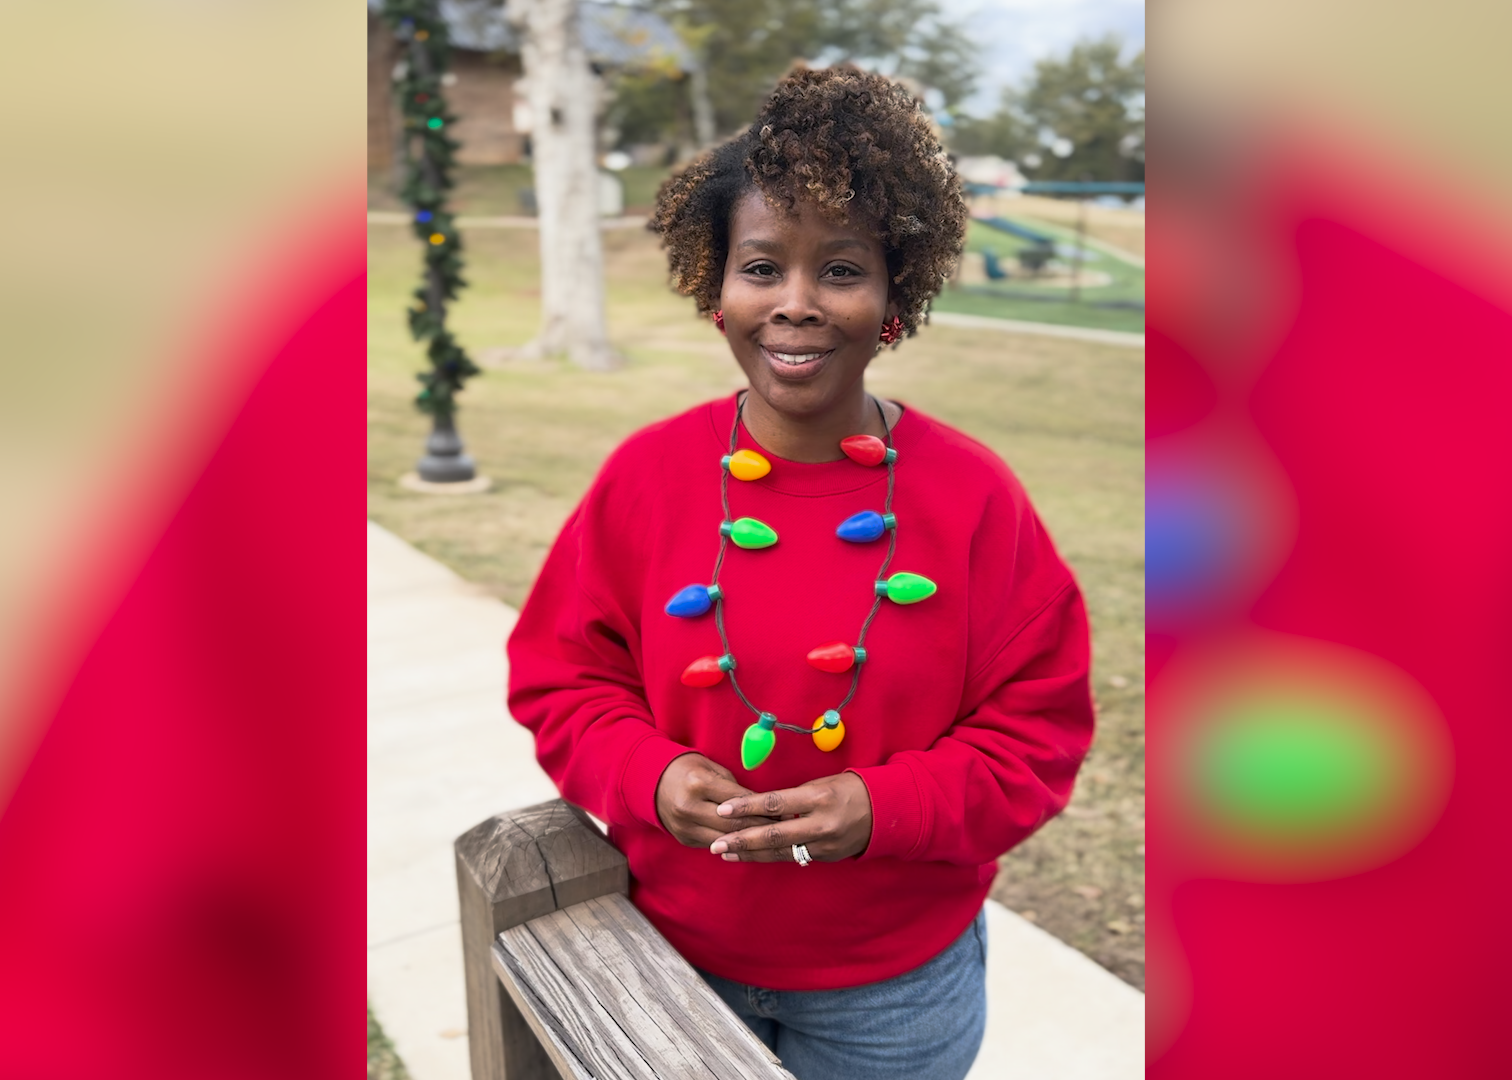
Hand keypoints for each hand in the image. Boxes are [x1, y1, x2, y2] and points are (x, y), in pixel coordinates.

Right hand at [654, 753, 779, 847]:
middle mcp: (689, 807)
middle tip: (784, 828)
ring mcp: (684, 826)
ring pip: (725, 840)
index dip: (764, 807)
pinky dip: (733, 845)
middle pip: (734, 824)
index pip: (739, 800)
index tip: (784, 811)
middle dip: (762, 827)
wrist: (653, 782)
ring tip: (771, 839)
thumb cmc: (690, 770)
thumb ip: (734, 787)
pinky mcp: (684, 839)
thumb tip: (764, 804)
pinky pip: (714, 845)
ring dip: (750, 841)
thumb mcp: (711, 768)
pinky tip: (750, 845)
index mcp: (698, 783)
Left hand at [708, 772, 873, 862]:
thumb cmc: (849, 790)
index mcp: (818, 798)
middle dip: (741, 840)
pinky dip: (769, 857)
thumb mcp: (822, 784)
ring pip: (779, 851)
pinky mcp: (825, 857)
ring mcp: (823, 844)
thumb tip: (760, 807)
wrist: (885, 813)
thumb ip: (792, 797)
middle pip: (773, 834)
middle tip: (716, 843)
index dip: (746, 807)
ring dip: (749, 853)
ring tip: (725, 853)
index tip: (723, 809)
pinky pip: (792, 857)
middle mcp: (820, 824)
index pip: (774, 802)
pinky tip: (750, 857)